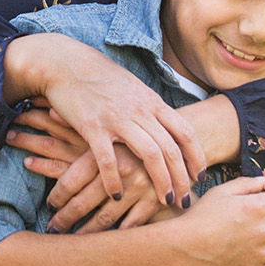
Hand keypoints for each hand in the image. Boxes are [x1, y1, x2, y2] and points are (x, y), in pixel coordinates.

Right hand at [2, 36, 203, 205]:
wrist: (65, 63)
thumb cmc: (100, 77)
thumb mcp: (133, 88)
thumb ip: (151, 108)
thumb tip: (168, 127)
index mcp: (151, 101)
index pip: (185, 131)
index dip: (196, 156)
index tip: (199, 176)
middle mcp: (139, 110)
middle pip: (171, 148)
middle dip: (182, 178)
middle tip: (185, 200)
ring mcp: (117, 118)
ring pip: (149, 154)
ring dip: (160, 181)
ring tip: (165, 202)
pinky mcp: (92, 126)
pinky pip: (108, 160)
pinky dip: (114, 180)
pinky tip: (117, 195)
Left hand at [9, 123, 165, 232]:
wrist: (193, 131)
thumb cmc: (144, 126)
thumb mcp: (112, 118)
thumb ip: (80, 122)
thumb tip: (49, 115)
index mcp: (106, 147)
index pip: (69, 178)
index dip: (56, 196)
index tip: (48, 207)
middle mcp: (120, 169)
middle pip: (81, 202)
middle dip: (63, 218)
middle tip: (50, 228)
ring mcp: (138, 187)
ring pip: (104, 219)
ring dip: (84, 231)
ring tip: (70, 240)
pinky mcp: (155, 200)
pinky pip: (130, 224)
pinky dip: (117, 234)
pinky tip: (104, 243)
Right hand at [161, 175, 264, 265]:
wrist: (182, 248)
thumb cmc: (199, 217)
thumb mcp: (219, 193)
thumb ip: (245, 184)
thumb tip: (263, 182)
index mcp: (255, 207)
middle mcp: (261, 230)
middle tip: (261, 222)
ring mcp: (259, 254)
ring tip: (263, 241)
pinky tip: (259, 259)